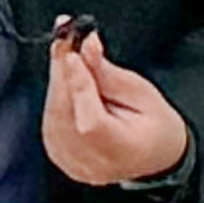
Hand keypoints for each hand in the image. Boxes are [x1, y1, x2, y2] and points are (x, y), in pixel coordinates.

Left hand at [42, 29, 191, 186]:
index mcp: (123, 152)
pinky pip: (49, 118)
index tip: (74, 54)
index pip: (90, 122)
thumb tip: (86, 45)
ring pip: (53, 113)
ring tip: (70, 55)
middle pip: (65, 114)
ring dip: (58, 80)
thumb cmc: (154, 126)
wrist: (154, 155)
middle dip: (62, 71)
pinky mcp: (59, 155)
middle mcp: (93, 163)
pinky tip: (67, 79)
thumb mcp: (142, 93)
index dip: (79, 86)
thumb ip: (109, 72)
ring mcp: (72, 162)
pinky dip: (56, 94)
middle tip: (66, 39)